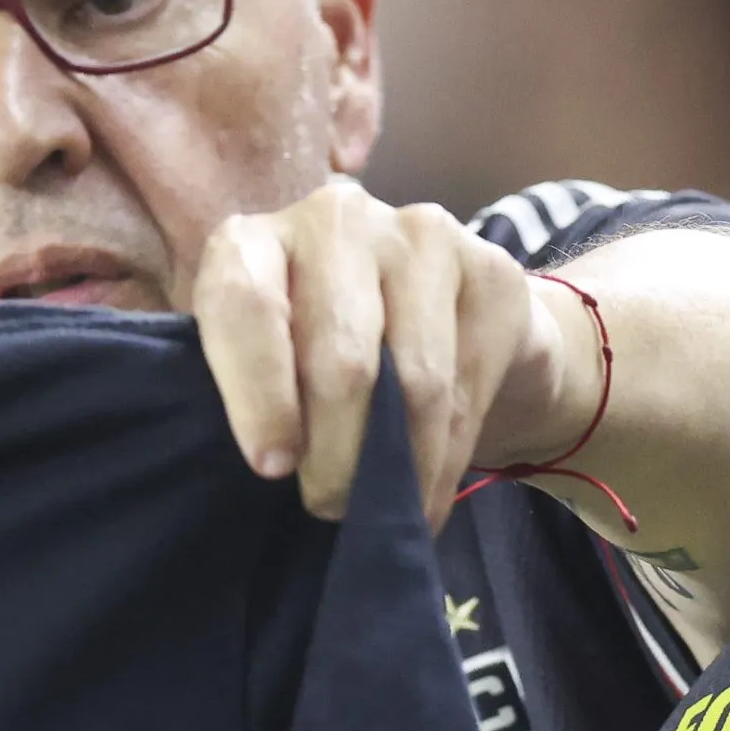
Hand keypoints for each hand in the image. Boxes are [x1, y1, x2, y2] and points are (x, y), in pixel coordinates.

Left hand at [190, 179, 592, 525]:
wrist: (433, 308)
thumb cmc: (314, 345)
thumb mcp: (259, 358)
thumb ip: (240, 387)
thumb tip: (248, 466)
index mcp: (252, 241)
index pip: (244, 306)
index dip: (257, 394)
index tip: (271, 468)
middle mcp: (333, 220)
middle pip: (339, 356)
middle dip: (335, 453)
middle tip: (330, 507)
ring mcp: (418, 236)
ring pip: (413, 379)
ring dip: (396, 466)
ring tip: (381, 511)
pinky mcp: (489, 269)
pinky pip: (466, 387)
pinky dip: (444, 460)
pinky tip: (426, 496)